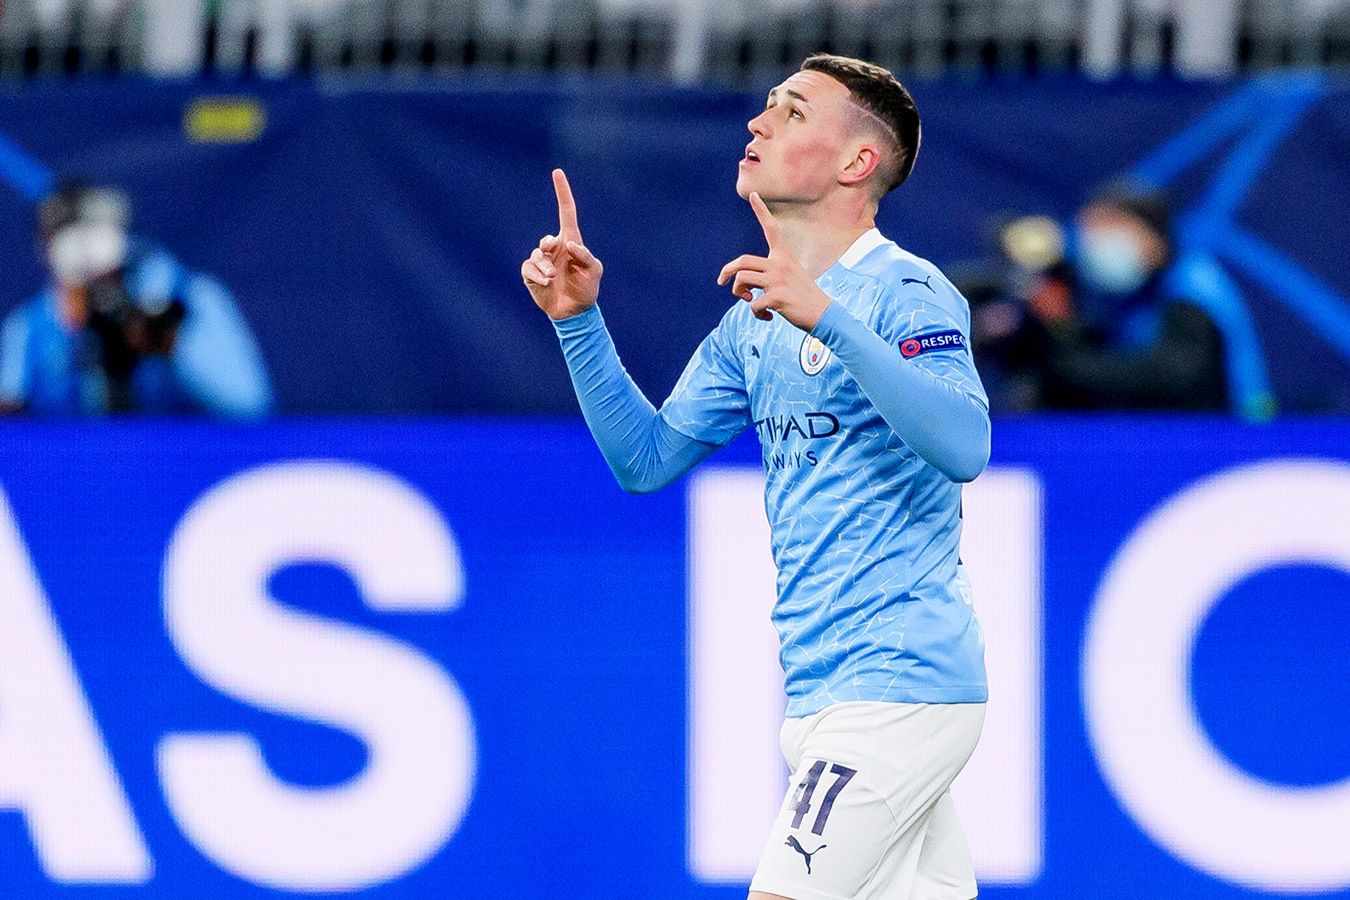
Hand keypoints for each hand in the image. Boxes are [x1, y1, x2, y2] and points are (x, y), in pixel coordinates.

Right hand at [521, 168, 602, 320]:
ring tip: (553, 278)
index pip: (566, 212)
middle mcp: (555, 248)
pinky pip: (529, 269)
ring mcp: (541, 261)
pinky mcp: (531, 274)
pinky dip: (538, 276)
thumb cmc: (586, 289)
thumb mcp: (594, 272)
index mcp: (571, 241)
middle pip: (546, 239)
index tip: (557, 172)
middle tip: (551, 251)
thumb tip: (569, 244)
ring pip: (537, 256)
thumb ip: (585, 256)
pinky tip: (546, 284)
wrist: (573, 312)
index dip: (562, 193)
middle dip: (548, 245)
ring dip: (545, 267)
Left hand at [717, 192, 831, 330]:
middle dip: (726, 271)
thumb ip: (767, 275)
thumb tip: (742, 286)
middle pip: (742, 261)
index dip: (761, 211)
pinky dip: (755, 313)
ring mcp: (778, 280)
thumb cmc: (803, 297)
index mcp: (784, 257)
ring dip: (738, 293)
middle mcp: (780, 264)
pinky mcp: (777, 297)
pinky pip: (752, 304)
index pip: (771, 229)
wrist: (823, 314)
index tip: (753, 194)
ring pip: (742, 279)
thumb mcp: (789, 277)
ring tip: (749, 300)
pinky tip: (767, 317)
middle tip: (721, 282)